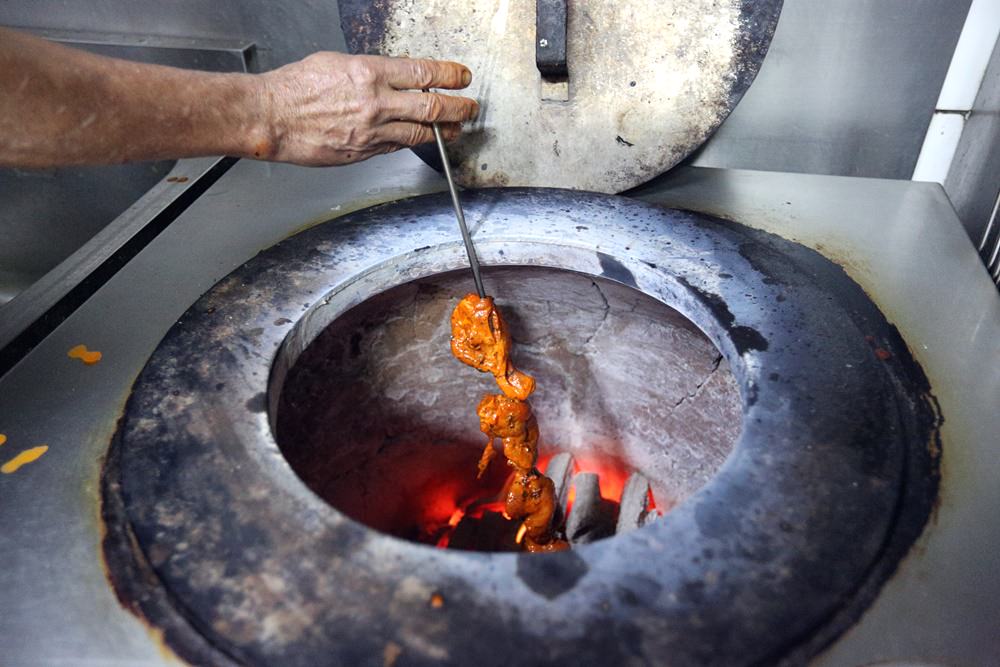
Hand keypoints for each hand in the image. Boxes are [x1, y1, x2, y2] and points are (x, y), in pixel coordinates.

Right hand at [257, 52, 478, 165]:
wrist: (271, 117)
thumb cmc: (295, 88)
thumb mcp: (337, 64)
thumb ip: (370, 71)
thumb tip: (393, 75)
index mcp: (370, 73)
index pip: (422, 72)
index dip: (449, 75)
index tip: (462, 76)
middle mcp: (376, 103)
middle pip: (432, 106)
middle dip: (458, 107)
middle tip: (471, 107)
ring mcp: (371, 131)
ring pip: (420, 133)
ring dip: (443, 131)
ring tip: (456, 129)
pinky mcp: (363, 152)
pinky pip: (395, 147)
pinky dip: (410, 142)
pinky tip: (419, 139)